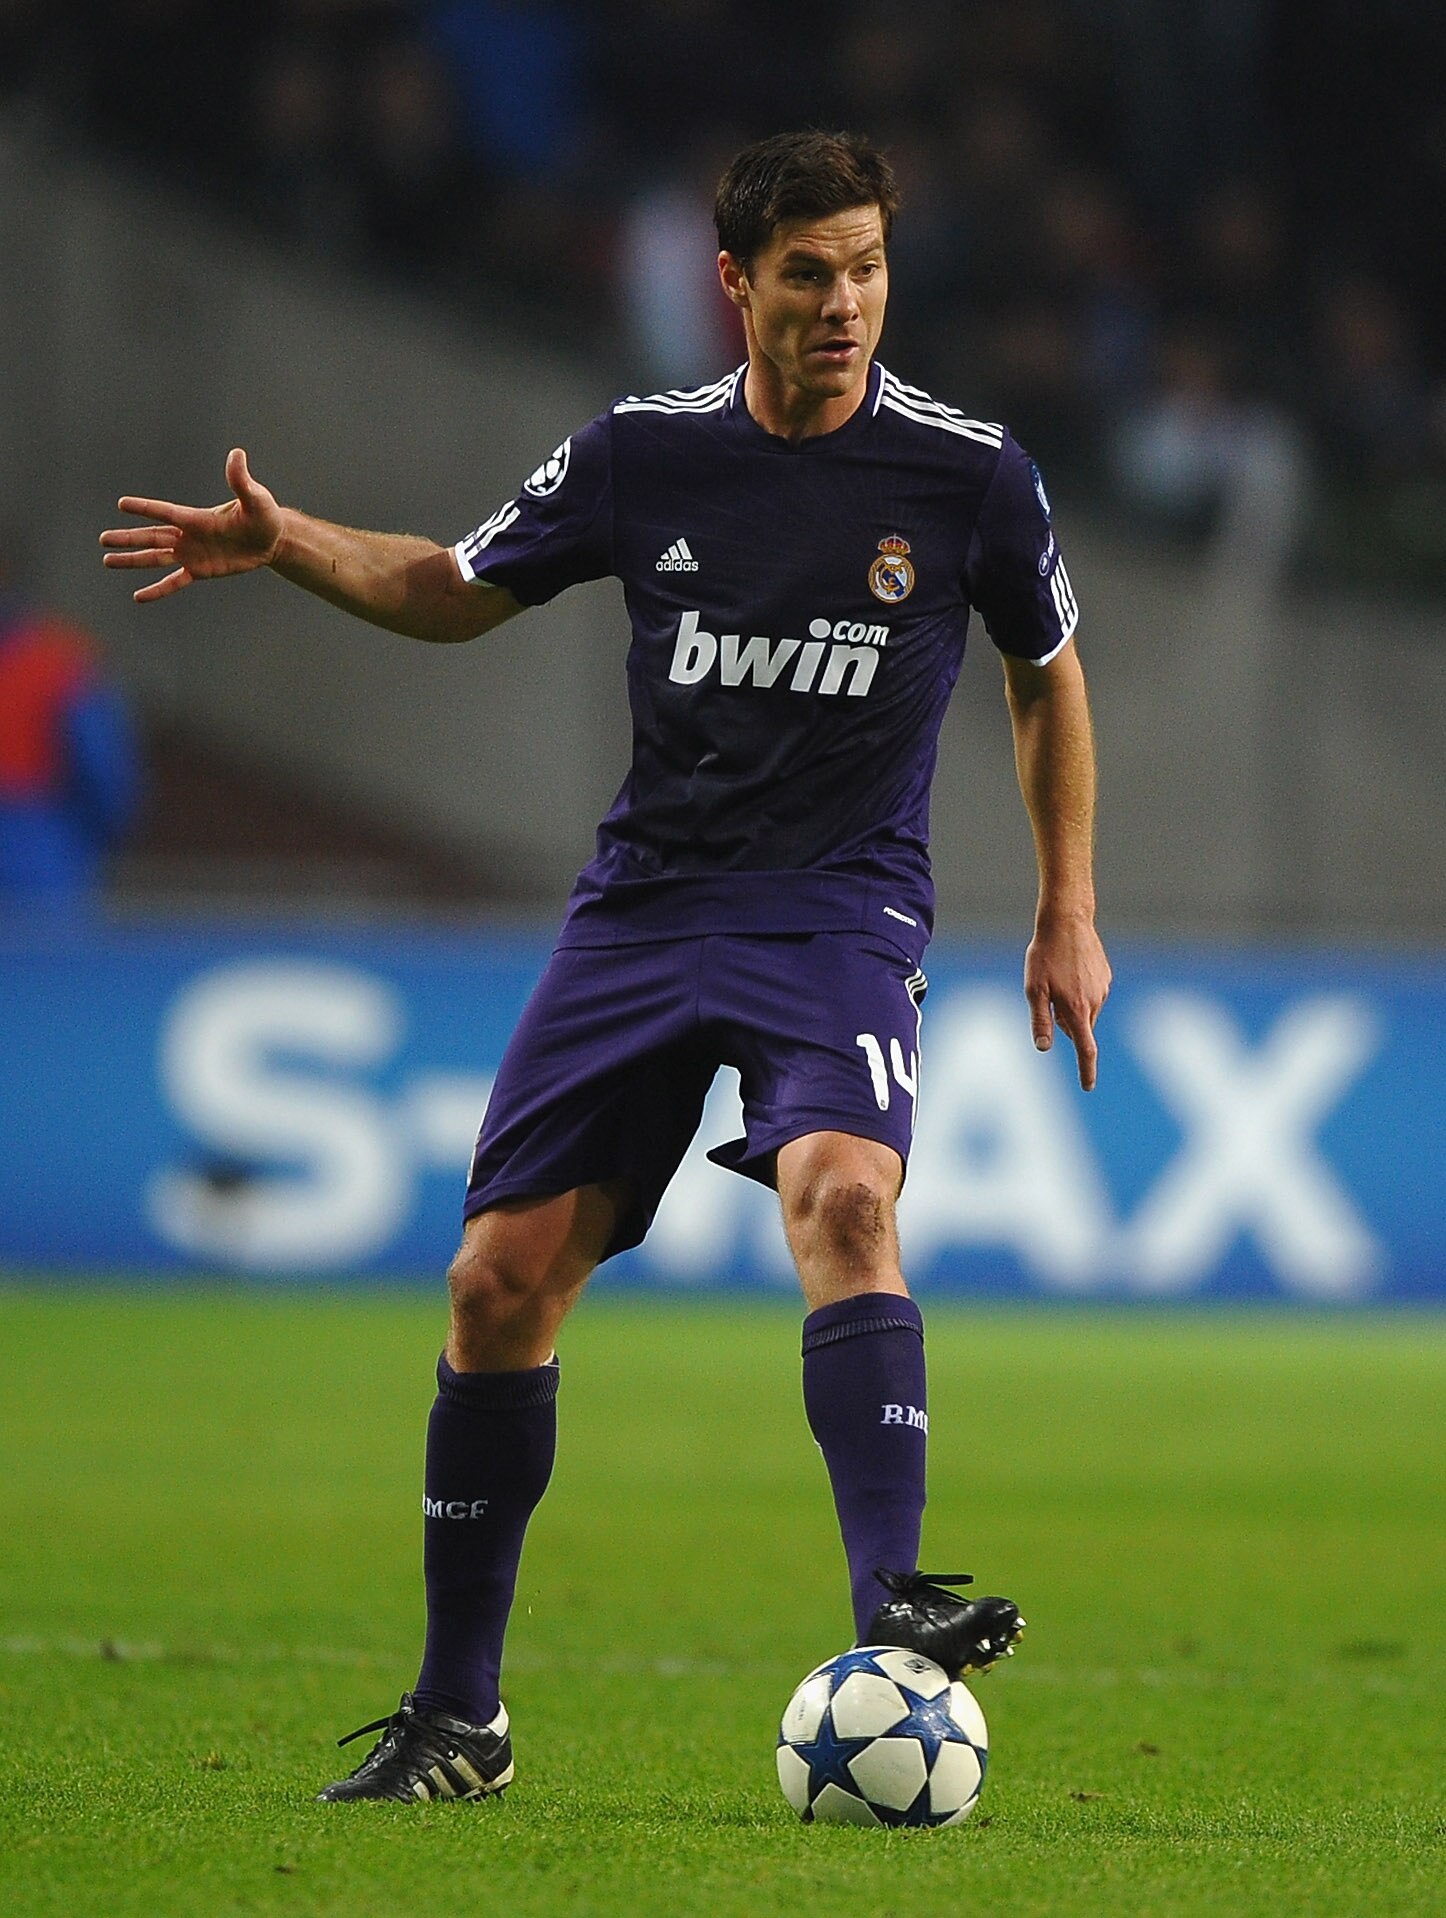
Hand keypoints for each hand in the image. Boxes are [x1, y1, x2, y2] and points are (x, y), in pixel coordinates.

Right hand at [100, 448, 283, 601]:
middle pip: (151, 537)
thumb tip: (237, 454)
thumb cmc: (264, 515)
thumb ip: (240, 481)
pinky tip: (139, 596)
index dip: (145, 509)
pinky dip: (157, 589)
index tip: (122, 504)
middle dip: (127, 538)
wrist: (272, 540)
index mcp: (196, 518)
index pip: (165, 513)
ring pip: (155, 557)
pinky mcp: (200, 571)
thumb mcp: (254, 499)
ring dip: (132, 560)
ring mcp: (191, 554)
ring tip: (108, 561)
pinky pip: (174, 581)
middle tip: (103, 540)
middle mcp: (188, 535)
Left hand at [1024, 910, 1111, 1090]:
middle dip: (1064, 1024)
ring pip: (1086, 1012)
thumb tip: (1044, 1048)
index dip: (1086, 1070)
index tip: (1088, 1086)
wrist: (1067, 922)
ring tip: (1057, 979)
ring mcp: (1103, 989)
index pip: (1086, 1048)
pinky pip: (1092, 995)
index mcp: (1077, 1009)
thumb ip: (1040, 1021)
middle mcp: (1095, 1002)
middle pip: (1079, 1029)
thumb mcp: (1034, 989)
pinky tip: (1069, 971)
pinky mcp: (1106, 977)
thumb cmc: (1045, 955)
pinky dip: (1080, 992)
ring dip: (1071, 1007)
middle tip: (1047, 998)